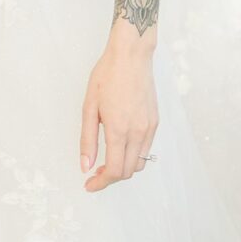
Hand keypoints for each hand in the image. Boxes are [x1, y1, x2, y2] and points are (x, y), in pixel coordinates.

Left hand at [80, 24, 158, 190]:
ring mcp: (149, 127)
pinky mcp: (155, 122)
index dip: (101, 183)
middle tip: (94, 175)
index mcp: (119, 129)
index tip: (89, 185)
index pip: (114, 170)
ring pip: (139, 162)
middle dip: (110, 178)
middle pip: (128, 171)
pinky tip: (119, 147)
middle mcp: (138, 132)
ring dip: (122, 168)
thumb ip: (87, 139)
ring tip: (105, 162)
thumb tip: (86, 165)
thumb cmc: (107, 75)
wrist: (131, 55)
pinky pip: (146, 148)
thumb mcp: (89, 107)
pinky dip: (132, 156)